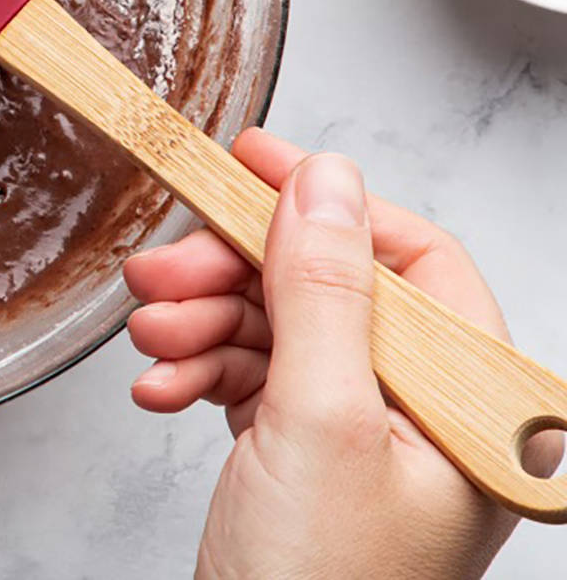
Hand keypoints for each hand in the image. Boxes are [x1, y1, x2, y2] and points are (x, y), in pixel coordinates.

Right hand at [125, 128, 555, 579]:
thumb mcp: (319, 421)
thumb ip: (326, 291)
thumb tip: (324, 177)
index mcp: (474, 411)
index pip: (416, 263)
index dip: (327, 205)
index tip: (247, 163)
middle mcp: (430, 421)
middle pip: (332, 293)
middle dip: (236, 277)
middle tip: (162, 272)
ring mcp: (368, 443)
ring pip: (281, 333)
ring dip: (203, 326)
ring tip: (150, 342)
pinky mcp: (309, 462)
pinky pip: (254, 383)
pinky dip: (199, 375)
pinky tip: (160, 391)